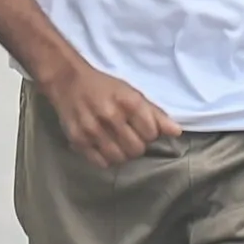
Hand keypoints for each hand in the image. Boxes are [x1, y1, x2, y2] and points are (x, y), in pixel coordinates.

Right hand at [41, 60, 180, 168]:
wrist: (67, 81)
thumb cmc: (104, 87)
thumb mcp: (132, 94)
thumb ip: (155, 114)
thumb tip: (176, 132)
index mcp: (128, 101)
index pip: (151, 133)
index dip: (150, 134)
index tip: (143, 129)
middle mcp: (110, 115)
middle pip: (136, 149)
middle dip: (137, 146)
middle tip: (130, 137)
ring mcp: (93, 129)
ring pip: (120, 158)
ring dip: (122, 154)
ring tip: (118, 143)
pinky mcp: (78, 139)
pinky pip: (101, 162)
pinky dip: (106, 159)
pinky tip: (105, 148)